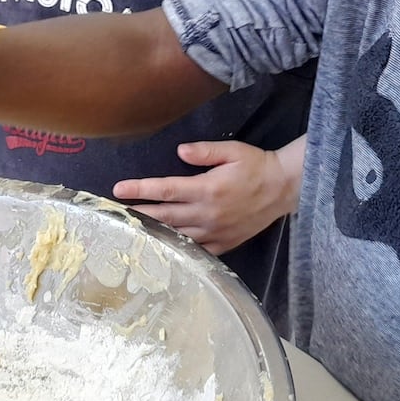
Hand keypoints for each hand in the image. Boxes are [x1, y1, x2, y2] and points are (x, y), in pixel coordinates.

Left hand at [114, 140, 300, 255]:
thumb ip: (205, 151)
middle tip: (116, 215)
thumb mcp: (233, 150)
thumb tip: (180, 150)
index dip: (140, 190)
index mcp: (207, 188)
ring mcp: (216, 231)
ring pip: (177, 234)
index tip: (119, 189)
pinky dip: (178, 248)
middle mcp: (208, 213)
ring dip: (154, 232)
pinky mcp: (225, 242)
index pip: (166, 189)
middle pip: (165, 215)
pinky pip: (197, 249)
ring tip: (133, 230)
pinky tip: (164, 247)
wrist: (283, 188)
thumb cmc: (257, 165)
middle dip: (138, 214)